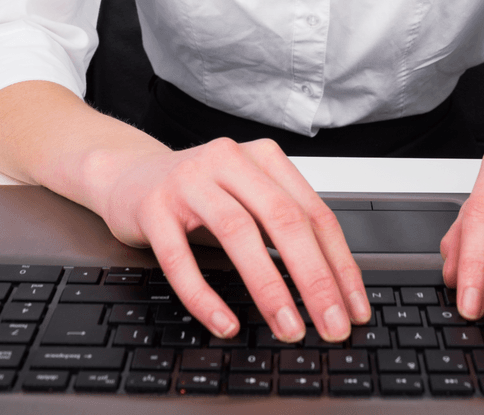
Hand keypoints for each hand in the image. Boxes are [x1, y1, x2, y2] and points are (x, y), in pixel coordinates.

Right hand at [98, 137, 370, 342]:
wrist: (129, 175)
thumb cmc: (199, 193)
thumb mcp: (247, 197)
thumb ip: (283, 227)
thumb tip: (331, 286)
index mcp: (263, 157)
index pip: (314, 211)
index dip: (339, 262)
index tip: (353, 306)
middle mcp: (230, 160)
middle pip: (283, 219)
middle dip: (313, 277)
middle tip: (330, 324)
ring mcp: (189, 180)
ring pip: (237, 232)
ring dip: (269, 287)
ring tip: (288, 327)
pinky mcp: (154, 206)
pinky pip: (181, 258)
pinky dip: (205, 295)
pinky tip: (225, 323)